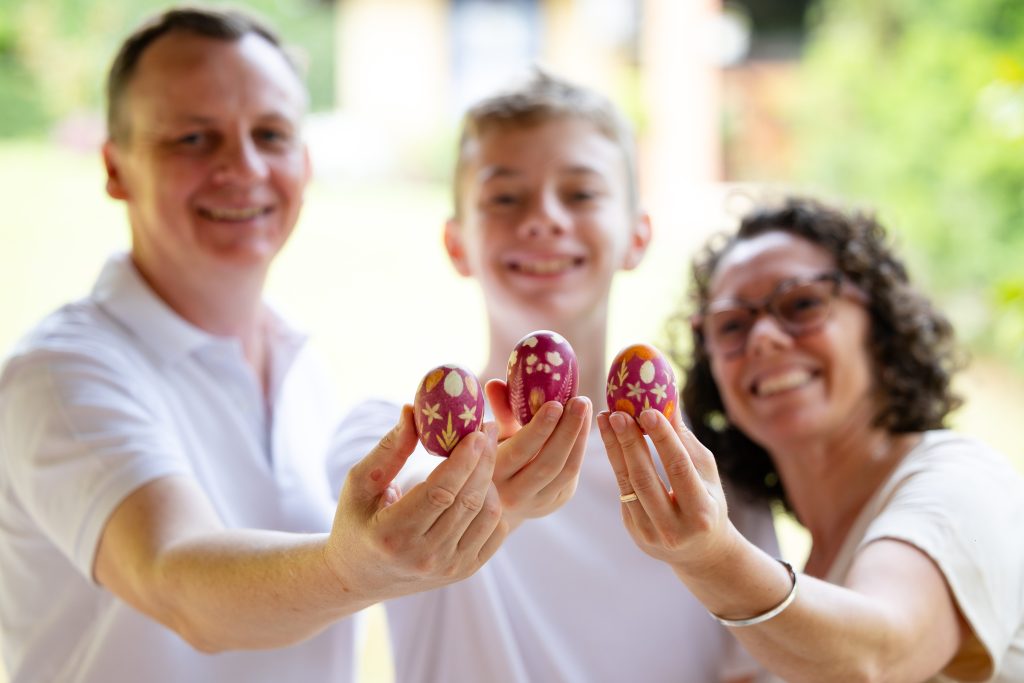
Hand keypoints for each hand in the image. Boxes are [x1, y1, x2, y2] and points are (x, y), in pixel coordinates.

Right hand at [324, 405, 507, 602]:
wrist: (359, 577)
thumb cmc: (355, 522)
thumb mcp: (359, 484)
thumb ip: (389, 449)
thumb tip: (412, 410)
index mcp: (392, 534)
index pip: (440, 492)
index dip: (463, 460)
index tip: (475, 431)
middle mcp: (424, 556)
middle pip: (469, 500)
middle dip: (483, 459)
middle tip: (487, 428)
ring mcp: (448, 568)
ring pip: (488, 514)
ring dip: (490, 479)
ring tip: (480, 456)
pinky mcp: (465, 572)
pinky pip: (496, 532)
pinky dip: (494, 503)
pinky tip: (480, 485)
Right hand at [483, 379, 590, 526]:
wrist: (502, 496)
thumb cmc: (497, 456)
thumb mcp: (495, 437)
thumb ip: (498, 412)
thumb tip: (494, 384)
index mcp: (492, 475)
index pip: (519, 452)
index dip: (539, 429)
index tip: (555, 404)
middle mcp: (513, 495)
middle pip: (547, 463)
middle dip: (567, 431)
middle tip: (579, 401)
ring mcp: (537, 503)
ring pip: (565, 471)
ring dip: (579, 437)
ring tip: (585, 407)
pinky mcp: (556, 502)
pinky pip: (572, 475)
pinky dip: (580, 448)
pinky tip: (584, 424)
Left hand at [596, 408, 734, 571]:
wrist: (701, 552)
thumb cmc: (708, 501)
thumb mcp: (706, 473)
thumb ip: (685, 441)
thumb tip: (668, 401)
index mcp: (701, 512)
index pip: (679, 468)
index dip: (663, 438)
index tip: (648, 411)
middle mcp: (674, 528)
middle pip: (645, 478)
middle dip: (629, 443)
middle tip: (617, 413)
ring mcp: (651, 534)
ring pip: (628, 485)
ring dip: (614, 449)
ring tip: (606, 420)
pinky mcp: (634, 533)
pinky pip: (622, 493)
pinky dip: (616, 464)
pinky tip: (610, 439)